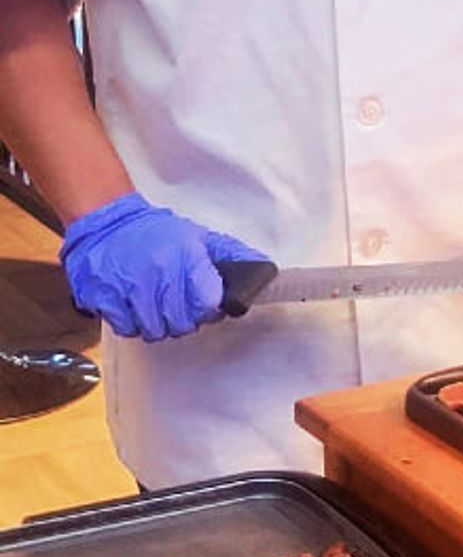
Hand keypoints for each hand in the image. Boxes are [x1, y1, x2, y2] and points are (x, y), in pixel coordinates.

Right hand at [60, 191, 269, 341]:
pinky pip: (127, 329)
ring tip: (158, 305)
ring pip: (154, 330)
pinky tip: (136, 306)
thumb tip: (264, 268)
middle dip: (184, 319)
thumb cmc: (156, 233)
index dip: (209, 309)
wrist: (107, 225)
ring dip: (159, 323)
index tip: (206, 304)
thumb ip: (231, 254)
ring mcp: (130, 288)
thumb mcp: (199, 236)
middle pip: (181, 323)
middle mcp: (159, 273)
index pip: (207, 303)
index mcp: (186, 257)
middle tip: (180, 306)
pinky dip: (133, 323)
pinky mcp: (105, 300)